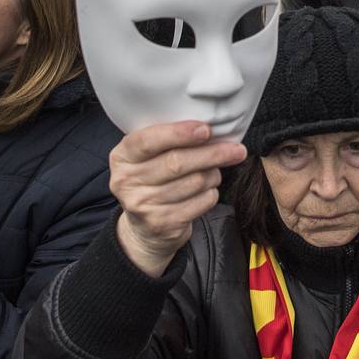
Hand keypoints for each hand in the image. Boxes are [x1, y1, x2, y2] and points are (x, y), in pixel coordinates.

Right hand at [111, 121, 247, 276]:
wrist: (144, 229)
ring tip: (215, 171)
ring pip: (193, 182)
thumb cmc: (152, 181)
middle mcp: (126, 181)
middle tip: (236, 149)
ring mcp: (142, 205)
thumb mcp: (147, 157)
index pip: (148, 140)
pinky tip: (207, 190)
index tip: (206, 130)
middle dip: (211, 153)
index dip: (179, 133)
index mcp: (121, 156)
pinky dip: (211, 193)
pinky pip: (200, 202)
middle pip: (176, 162)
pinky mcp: (162, 224)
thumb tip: (212, 128)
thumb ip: (168, 140)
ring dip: (213, 174)